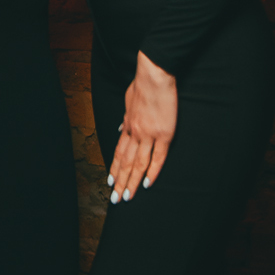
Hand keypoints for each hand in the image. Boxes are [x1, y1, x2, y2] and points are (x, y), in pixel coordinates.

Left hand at [108, 53, 176, 202]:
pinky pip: (158, 157)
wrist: (154, 75)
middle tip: (115, 199)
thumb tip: (121, 128)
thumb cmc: (142, 84)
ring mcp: (149, 134)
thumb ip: (126, 117)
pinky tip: (147, 183)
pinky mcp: (164, 134)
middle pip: (126, 162)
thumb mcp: (127, 101)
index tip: (110, 181)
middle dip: (119, 181)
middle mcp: (135, 133)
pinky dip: (152, 172)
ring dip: (132, 181)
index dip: (114, 168)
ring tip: (127, 196)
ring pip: (138, 164)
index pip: (119, 152)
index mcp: (127, 125)